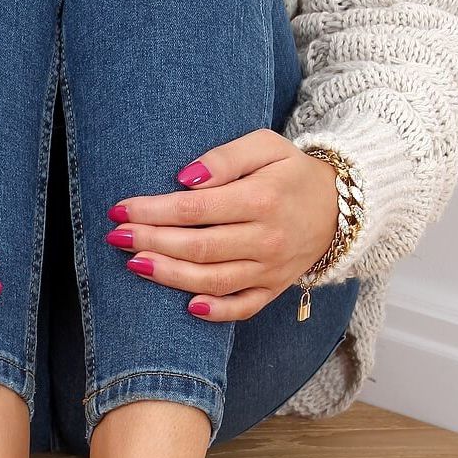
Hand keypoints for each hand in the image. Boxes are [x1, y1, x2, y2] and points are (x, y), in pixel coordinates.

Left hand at [105, 130, 339, 320]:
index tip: (121, 209)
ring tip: (135, 264)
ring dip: (170, 276)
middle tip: (117, 237)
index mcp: (261, 199)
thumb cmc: (291, 173)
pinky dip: (216, 311)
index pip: (195, 209)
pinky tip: (187, 307)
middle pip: (198, 246)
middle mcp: (266, 238)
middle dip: (151, 242)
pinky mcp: (274, 289)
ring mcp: (271, 269)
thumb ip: (225, 158)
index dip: (153, 210)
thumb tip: (183, 178)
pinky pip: (243, 307)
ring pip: (213, 280)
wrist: (341, 207)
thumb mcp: (266, 146)